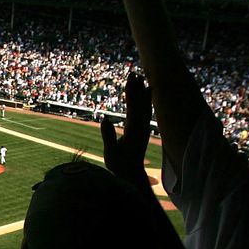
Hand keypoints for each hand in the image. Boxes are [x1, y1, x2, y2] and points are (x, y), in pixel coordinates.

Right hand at [101, 70, 151, 186]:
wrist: (132, 175)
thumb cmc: (120, 166)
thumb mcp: (111, 154)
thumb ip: (108, 137)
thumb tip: (104, 119)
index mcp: (133, 131)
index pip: (133, 108)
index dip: (131, 93)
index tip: (130, 81)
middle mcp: (141, 127)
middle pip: (140, 103)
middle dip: (137, 88)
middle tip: (134, 72)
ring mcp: (142, 128)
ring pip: (143, 106)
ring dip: (141, 91)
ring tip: (139, 78)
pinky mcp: (141, 130)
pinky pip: (143, 112)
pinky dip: (143, 100)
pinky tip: (144, 93)